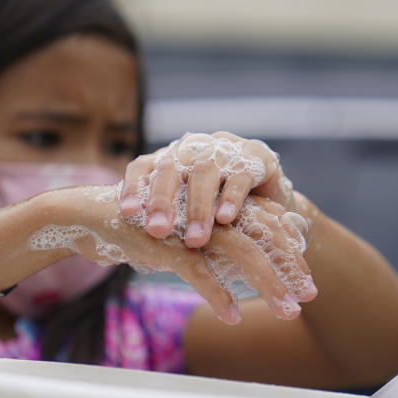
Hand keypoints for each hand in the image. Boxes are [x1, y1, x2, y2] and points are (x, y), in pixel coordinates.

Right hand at [32, 186, 315, 323]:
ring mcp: (188, 225)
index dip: (291, 256)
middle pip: (264, 237)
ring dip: (268, 284)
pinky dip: (218, 294)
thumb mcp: (184, 242)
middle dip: (290, 270)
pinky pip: (198, 270)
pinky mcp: (164, 242)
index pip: (268, 226)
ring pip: (241, 253)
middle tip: (309, 299)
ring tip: (288, 312)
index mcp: (217, 207)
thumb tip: (246, 276)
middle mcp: (209, 211)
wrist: (88, 217)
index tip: (308, 288)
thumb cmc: (141, 231)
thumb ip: (214, 252)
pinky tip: (232, 317)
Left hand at [118, 132, 294, 247]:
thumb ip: (163, 223)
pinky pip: (241, 175)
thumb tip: (127, 249)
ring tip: (195, 239)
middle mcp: (194, 148)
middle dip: (163, 201)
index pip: (144, 167)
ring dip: (198, 207)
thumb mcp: (186, 216)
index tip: (126, 213)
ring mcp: (225, 149)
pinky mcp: (256, 157)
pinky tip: (226, 219)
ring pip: (206, 172)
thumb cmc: (217, 214)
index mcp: (171, 159)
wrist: (270, 203)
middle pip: (172, 168)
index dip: (134, 187)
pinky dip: (232, 197)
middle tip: (158, 231)